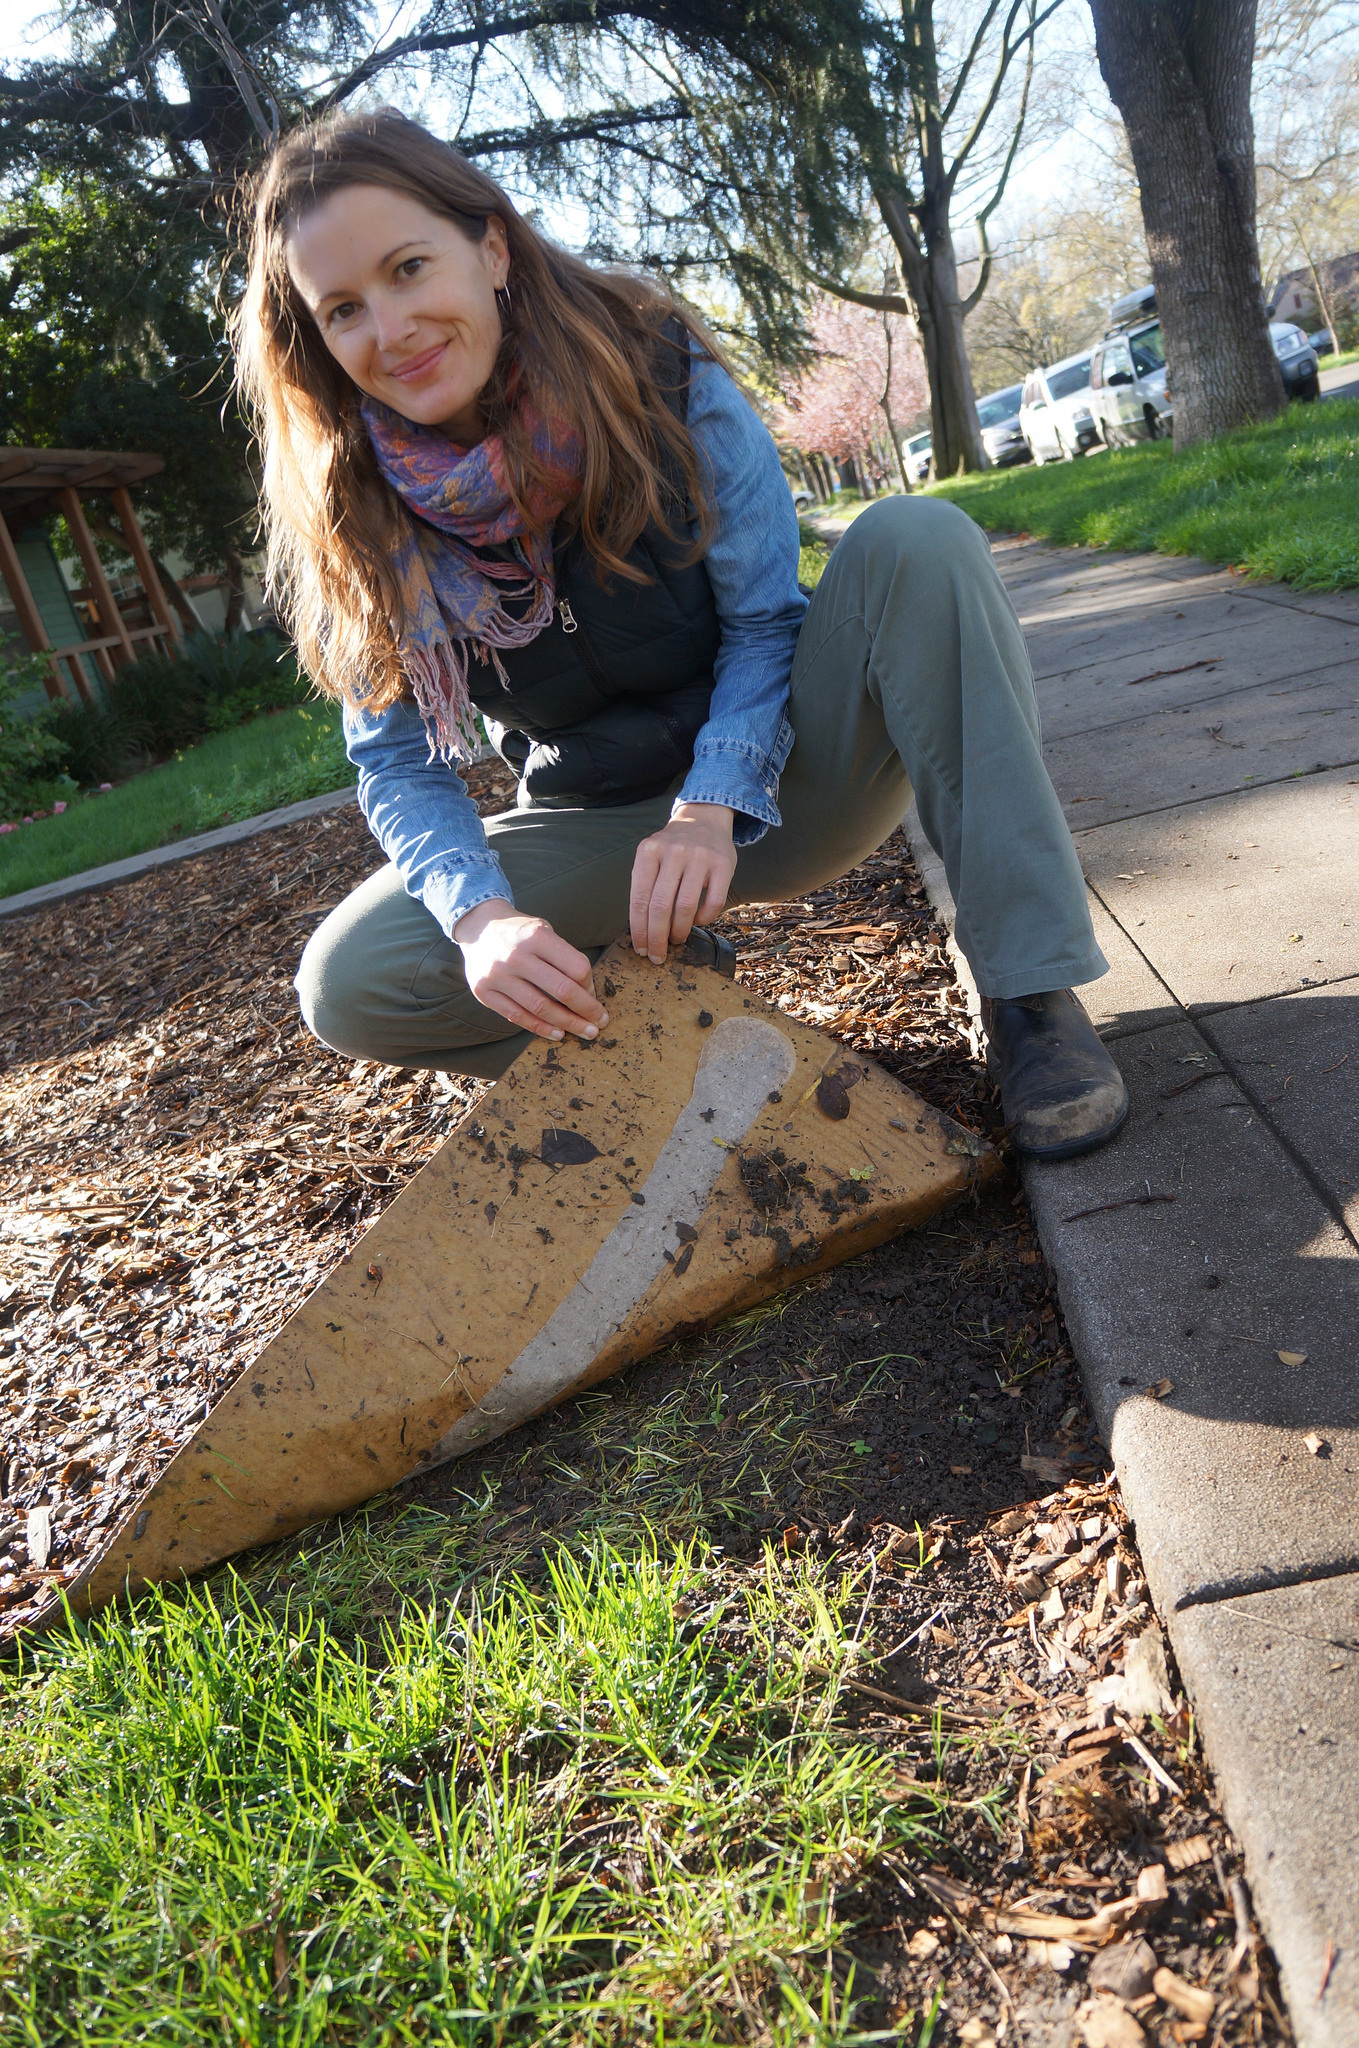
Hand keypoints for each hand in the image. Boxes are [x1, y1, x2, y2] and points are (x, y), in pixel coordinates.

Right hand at [454, 899, 607, 1042]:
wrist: (478, 927)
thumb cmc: (520, 933)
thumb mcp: (544, 931)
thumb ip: (564, 958)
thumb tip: (587, 995)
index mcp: (537, 936)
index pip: (576, 968)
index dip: (590, 987)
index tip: (594, 997)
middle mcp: (516, 955)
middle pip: (562, 990)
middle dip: (586, 1010)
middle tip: (599, 1023)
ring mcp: (498, 975)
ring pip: (540, 1008)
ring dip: (566, 1024)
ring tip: (584, 1032)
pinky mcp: (483, 991)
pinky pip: (516, 1016)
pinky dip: (540, 1027)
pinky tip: (556, 1033)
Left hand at [629, 803, 736, 965]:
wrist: (703, 819)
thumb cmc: (672, 848)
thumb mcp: (651, 857)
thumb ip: (645, 886)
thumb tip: (643, 931)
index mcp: (648, 852)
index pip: (639, 899)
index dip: (639, 930)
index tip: (641, 949)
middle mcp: (673, 852)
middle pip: (661, 907)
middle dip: (657, 938)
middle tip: (657, 955)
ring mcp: (699, 857)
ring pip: (686, 907)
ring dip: (680, 931)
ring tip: (677, 939)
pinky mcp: (723, 864)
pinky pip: (713, 902)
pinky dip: (704, 919)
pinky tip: (697, 921)